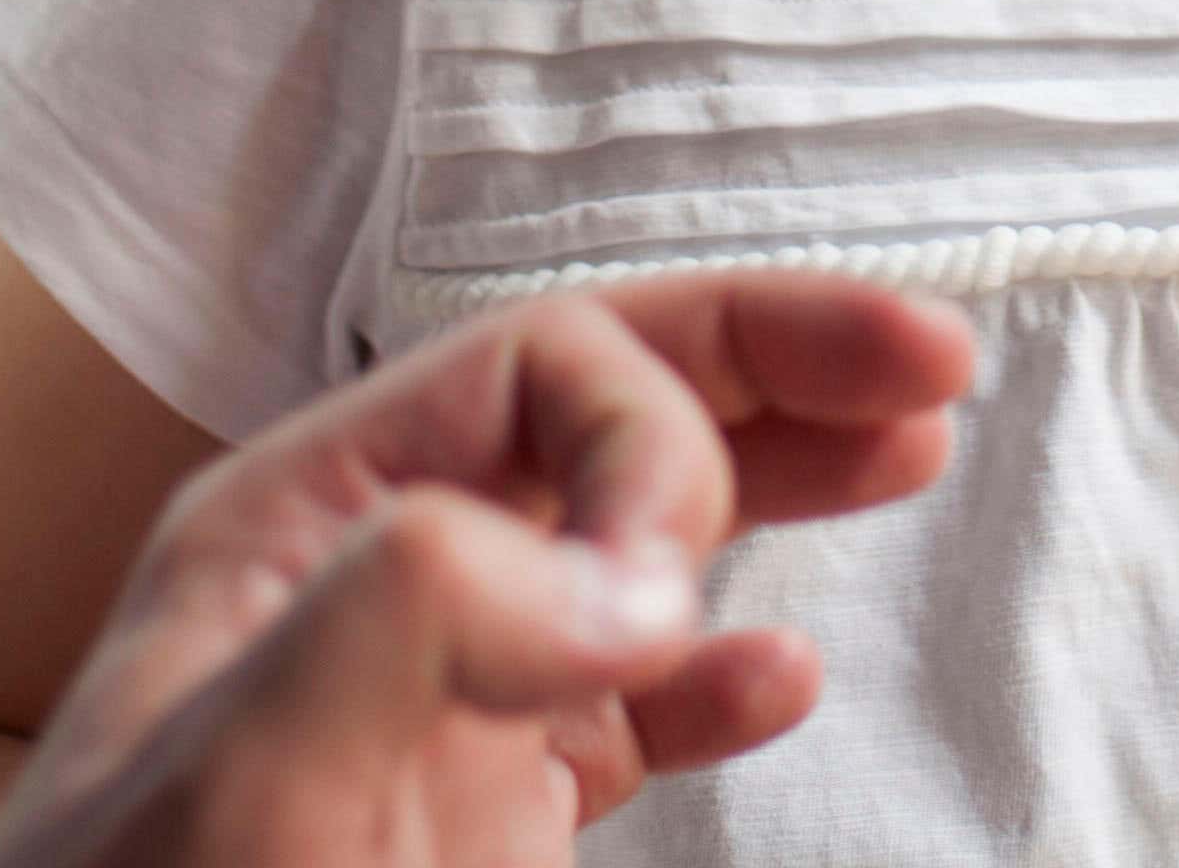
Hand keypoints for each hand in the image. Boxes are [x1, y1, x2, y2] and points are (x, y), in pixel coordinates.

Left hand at [0, 274, 972, 867]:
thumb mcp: (243, 775)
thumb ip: (416, 616)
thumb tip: (629, 575)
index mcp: (304, 519)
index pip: (537, 369)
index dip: (656, 428)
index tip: (682, 581)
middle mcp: (374, 582)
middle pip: (607, 410)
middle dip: (772, 367)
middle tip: (935, 360)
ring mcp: (431, 702)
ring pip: (634, 539)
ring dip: (777, 481)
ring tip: (918, 448)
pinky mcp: (474, 818)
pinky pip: (625, 708)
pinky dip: (720, 678)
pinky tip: (787, 677)